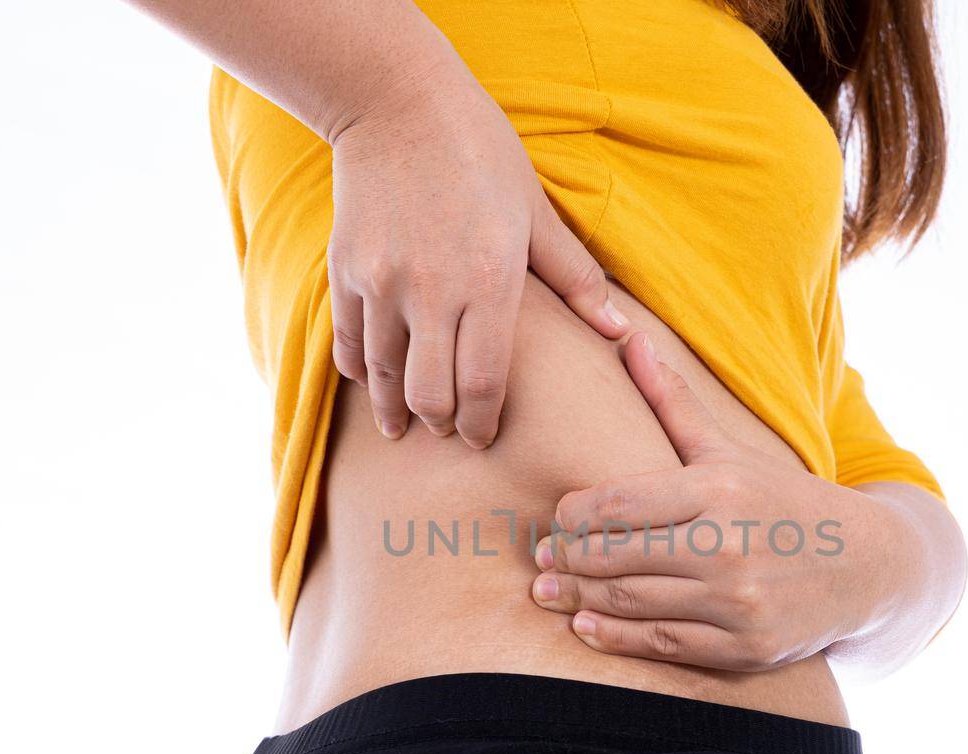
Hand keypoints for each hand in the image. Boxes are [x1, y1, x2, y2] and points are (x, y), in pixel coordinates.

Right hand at [329, 57, 628, 446]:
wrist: (397, 102)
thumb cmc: (480, 152)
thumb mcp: (537, 211)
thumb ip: (576, 278)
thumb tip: (621, 332)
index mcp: (489, 282)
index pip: (485, 384)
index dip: (483, 423)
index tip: (482, 437)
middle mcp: (433, 291)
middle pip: (432, 394)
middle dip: (442, 425)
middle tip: (449, 433)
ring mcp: (382, 282)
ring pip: (384, 376)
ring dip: (395, 410)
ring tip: (403, 426)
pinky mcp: (345, 270)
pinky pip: (348, 342)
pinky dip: (360, 371)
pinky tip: (372, 383)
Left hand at [528, 332, 925, 670]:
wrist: (870, 567)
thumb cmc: (786, 501)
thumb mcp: (731, 451)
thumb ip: (674, 403)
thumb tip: (629, 340)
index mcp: (719, 489)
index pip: (619, 506)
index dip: (574, 516)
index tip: (557, 519)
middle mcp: (728, 546)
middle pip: (617, 556)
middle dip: (568, 559)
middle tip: (541, 561)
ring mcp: (738, 602)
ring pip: (633, 601)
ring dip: (579, 600)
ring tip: (548, 594)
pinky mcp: (745, 648)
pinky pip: (663, 643)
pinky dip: (617, 638)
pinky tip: (586, 627)